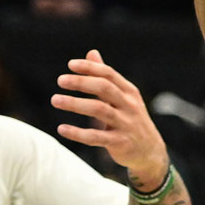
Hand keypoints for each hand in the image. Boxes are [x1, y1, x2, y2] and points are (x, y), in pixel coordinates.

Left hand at [53, 49, 169, 185]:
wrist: (150, 152)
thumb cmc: (131, 120)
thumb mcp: (123, 97)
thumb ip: (106, 77)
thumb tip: (91, 53)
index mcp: (129, 92)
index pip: (109, 74)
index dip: (90, 68)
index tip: (70, 65)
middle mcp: (129, 106)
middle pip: (104, 88)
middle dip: (81, 82)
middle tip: (60, 80)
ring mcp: (125, 124)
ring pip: (99, 110)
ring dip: (75, 104)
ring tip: (55, 100)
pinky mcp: (120, 143)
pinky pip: (96, 137)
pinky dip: (78, 133)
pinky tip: (62, 128)